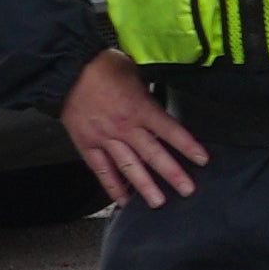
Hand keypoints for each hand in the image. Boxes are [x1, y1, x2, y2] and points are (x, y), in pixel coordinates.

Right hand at [58, 51, 204, 208]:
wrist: (66, 70)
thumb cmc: (102, 67)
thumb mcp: (136, 73)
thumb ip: (149, 93)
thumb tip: (161, 102)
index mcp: (140, 107)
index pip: (170, 130)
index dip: (188, 146)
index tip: (202, 160)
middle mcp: (124, 126)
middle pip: (153, 154)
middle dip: (172, 174)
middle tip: (186, 190)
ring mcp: (105, 138)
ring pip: (128, 166)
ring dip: (144, 186)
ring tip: (158, 202)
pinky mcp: (87, 144)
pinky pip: (101, 170)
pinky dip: (112, 186)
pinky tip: (122, 200)